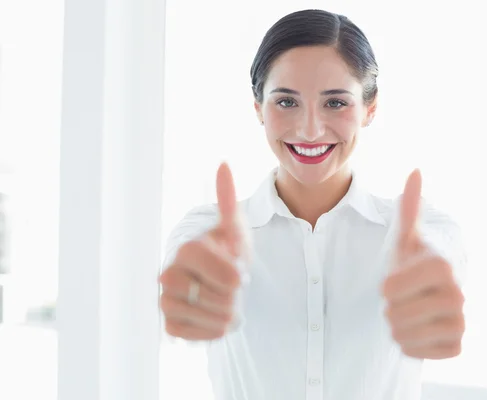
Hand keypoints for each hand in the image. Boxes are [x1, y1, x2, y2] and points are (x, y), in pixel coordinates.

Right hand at [159, 162, 246, 339]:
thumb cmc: (232, 255)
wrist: (229, 288)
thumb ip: (228, 200)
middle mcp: (169, 275)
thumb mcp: (236, 229)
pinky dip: (214, 330)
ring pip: (207, 315)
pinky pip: (196, 335)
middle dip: (232, 293)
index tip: (240, 271)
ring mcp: (167, 301)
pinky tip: (214, 317)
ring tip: (225, 301)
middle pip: (212, 294)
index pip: (213, 266)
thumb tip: (223, 163)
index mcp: (186, 249)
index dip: (232, 272)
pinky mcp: (170, 326)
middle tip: (231, 287)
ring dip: (226, 313)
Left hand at [381, 169, 464, 358]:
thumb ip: (409, 207)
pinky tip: (418, 330)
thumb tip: (416, 170)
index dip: (385, 286)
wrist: (424, 298)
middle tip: (401, 299)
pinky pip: (416, 353)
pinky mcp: (456, 346)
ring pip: (403, 335)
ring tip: (408, 312)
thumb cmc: (409, 265)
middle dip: (388, 307)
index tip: (393, 280)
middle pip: (394, 314)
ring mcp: (460, 323)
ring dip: (396, 326)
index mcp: (441, 265)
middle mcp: (457, 294)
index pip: (390, 287)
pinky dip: (409, 345)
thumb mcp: (403, 237)